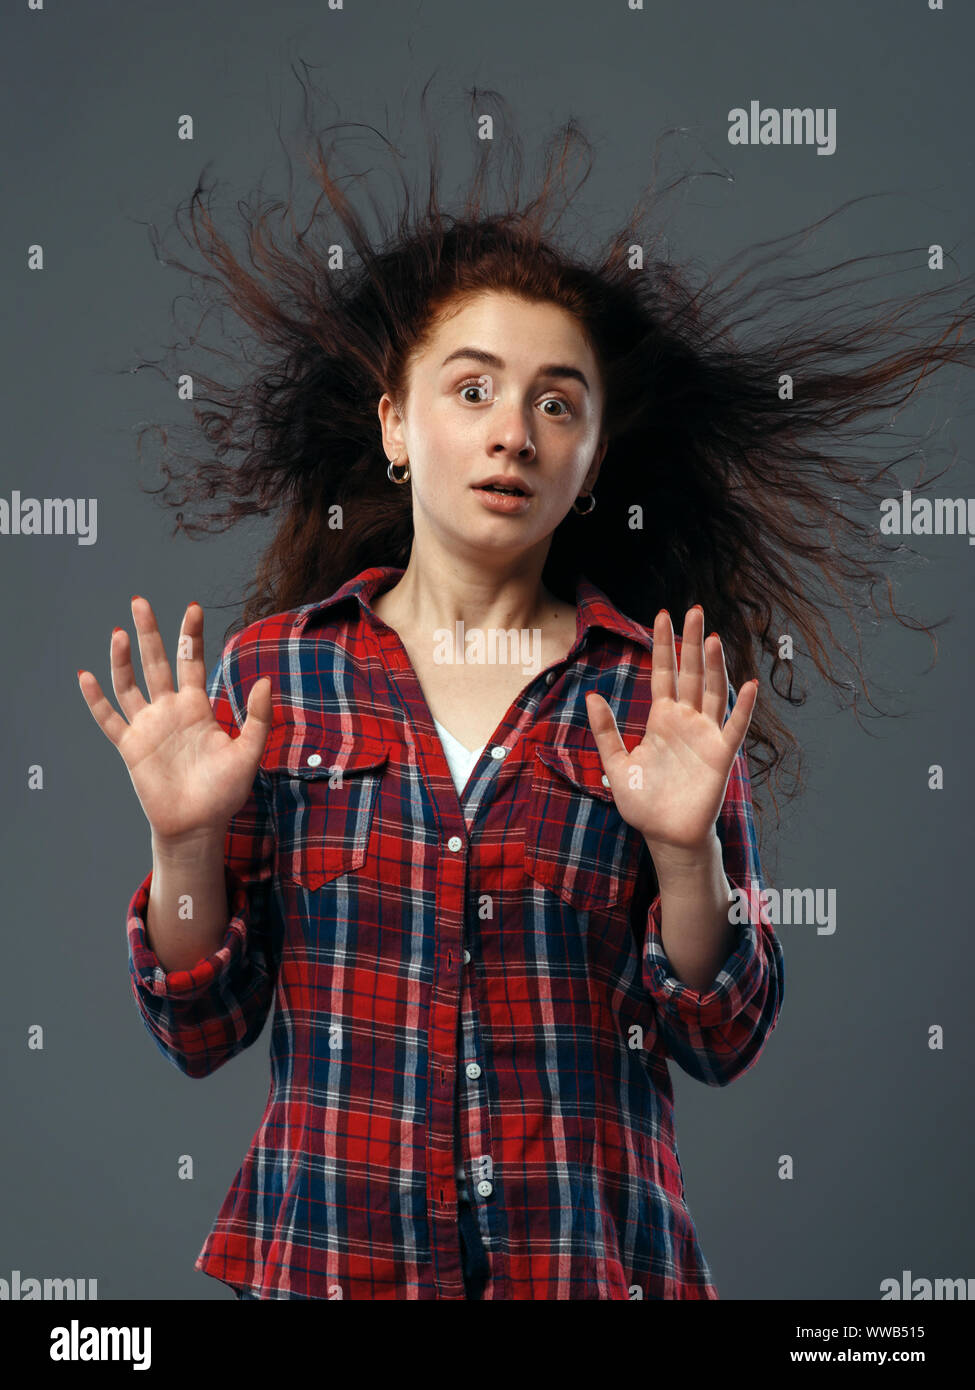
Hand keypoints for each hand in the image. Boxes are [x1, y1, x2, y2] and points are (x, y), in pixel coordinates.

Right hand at [77, 596, 272, 843]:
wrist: (198, 826)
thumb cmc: (225, 791)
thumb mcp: (249, 752)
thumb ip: (257, 717)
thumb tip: (266, 680)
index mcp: (197, 707)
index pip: (192, 661)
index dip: (191, 634)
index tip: (193, 607)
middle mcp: (169, 711)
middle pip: (156, 662)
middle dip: (149, 633)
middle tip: (140, 601)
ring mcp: (148, 727)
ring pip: (130, 684)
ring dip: (122, 659)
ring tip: (120, 632)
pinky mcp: (130, 747)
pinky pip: (109, 719)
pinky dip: (96, 699)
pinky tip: (86, 676)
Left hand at [584, 606, 757, 855]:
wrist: (665, 836)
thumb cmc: (643, 802)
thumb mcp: (617, 763)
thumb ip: (605, 730)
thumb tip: (591, 696)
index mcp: (661, 719)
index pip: (663, 673)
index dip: (663, 645)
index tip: (663, 614)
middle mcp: (686, 721)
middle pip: (690, 673)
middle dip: (691, 642)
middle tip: (695, 609)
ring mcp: (705, 736)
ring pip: (712, 692)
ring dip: (714, 666)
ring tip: (713, 638)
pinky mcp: (721, 756)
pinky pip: (734, 728)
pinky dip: (742, 708)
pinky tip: (748, 685)